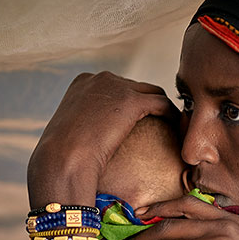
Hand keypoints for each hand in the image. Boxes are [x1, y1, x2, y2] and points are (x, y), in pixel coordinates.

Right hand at [27, 72, 176, 207]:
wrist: (62, 161)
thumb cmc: (62, 158)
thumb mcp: (71, 134)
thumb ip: (87, 127)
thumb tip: (94, 140)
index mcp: (83, 82)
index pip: (117, 86)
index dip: (129, 103)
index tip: (138, 122)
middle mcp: (99, 78)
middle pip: (136, 87)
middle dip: (148, 104)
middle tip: (162, 124)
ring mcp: (116, 87)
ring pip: (152, 92)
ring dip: (163, 108)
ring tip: (172, 127)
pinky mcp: (131, 101)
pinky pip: (161, 103)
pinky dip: (171, 115)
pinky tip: (176, 129)